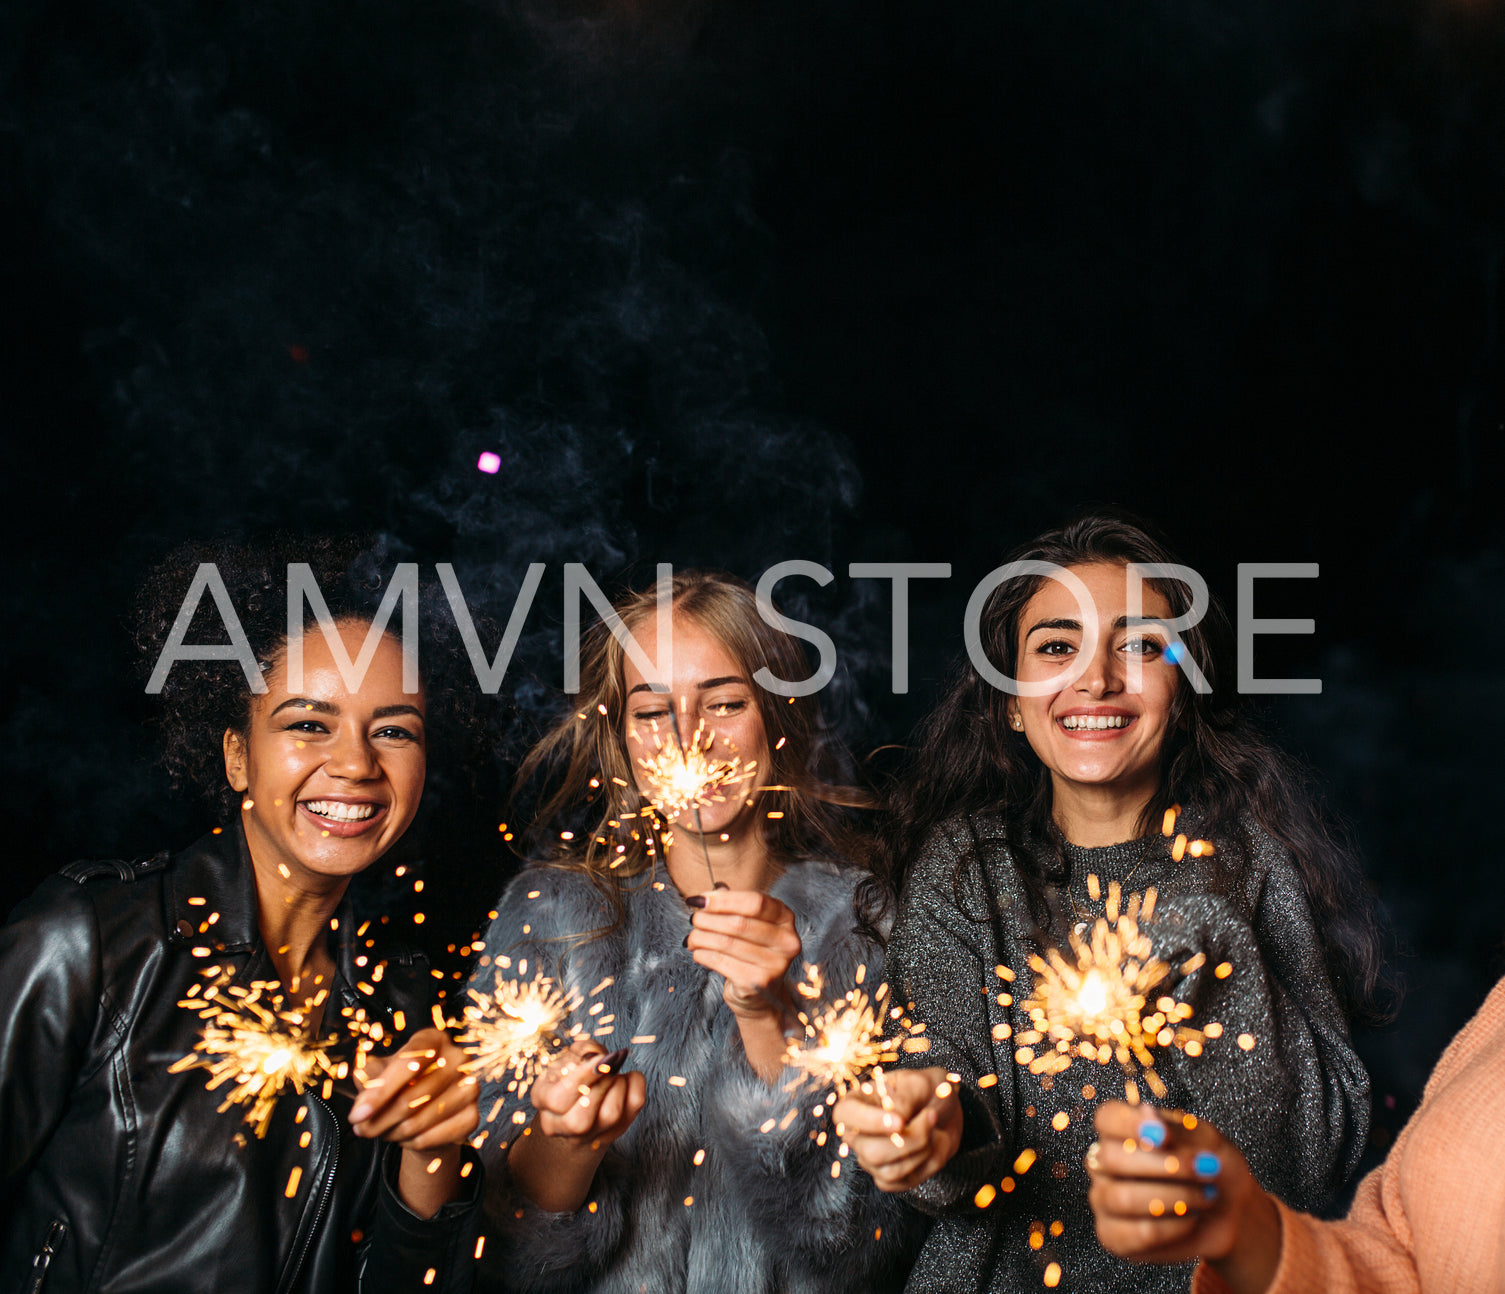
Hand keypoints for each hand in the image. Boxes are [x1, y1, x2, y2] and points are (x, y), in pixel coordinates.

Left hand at [348, 1026, 478, 1149]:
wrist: (428, 1111)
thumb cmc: (402, 1085)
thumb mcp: (380, 1073)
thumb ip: (368, 1080)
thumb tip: (362, 1104)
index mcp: (433, 1039)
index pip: (407, 1063)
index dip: (380, 1091)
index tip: (357, 1115)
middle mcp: (458, 1057)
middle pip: (411, 1096)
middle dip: (380, 1119)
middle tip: (363, 1129)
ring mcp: (470, 1086)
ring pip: (420, 1120)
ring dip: (394, 1132)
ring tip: (385, 1131)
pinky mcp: (473, 1114)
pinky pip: (435, 1136)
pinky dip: (414, 1142)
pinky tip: (407, 1137)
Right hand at [528, 1041, 645, 1149]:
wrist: (576, 1106)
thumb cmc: (571, 1074)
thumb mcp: (568, 1057)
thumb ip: (581, 1051)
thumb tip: (598, 1056)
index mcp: (542, 1100)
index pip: (558, 1099)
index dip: (582, 1077)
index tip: (600, 1058)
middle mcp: (559, 1125)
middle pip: (580, 1120)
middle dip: (601, 1085)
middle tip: (609, 1062)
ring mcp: (589, 1133)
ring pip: (610, 1114)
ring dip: (617, 1083)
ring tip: (613, 1072)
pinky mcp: (616, 1129)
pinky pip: (634, 1104)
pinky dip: (635, 1083)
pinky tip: (624, 1078)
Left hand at [685, 889, 800, 1019]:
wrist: (760, 993)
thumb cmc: (752, 949)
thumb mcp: (749, 922)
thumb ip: (733, 906)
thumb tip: (707, 897)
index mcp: (786, 918)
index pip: (755, 902)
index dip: (724, 900)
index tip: (701, 899)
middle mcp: (786, 942)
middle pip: (739, 923)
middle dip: (708, 919)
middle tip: (694, 919)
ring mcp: (774, 965)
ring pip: (726, 943)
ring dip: (701, 937)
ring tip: (691, 937)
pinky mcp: (756, 983)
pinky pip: (720, 962)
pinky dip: (702, 954)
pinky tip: (698, 952)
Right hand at [833, 1066, 962, 1191]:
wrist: (946, 1111)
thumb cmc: (926, 1091)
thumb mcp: (917, 1084)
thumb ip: (902, 1100)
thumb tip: (895, 1120)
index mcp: (857, 1102)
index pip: (844, 1115)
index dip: (869, 1121)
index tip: (900, 1121)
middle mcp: (857, 1133)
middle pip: (871, 1152)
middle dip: (911, 1139)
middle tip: (930, 1116)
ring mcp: (870, 1159)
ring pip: (890, 1171)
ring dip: (922, 1150)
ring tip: (933, 1128)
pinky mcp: (888, 1178)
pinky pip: (905, 1181)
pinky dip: (927, 1164)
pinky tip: (932, 1145)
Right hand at [1087, 1102, 1280, 1292]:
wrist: (1233, 1214)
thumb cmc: (1213, 1169)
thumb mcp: (1205, 1140)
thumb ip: (1175, 1129)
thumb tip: (1146, 1113)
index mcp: (1122, 1130)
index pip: (1107, 1118)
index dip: (1128, 1123)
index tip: (1162, 1134)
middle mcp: (1106, 1163)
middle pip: (1111, 1158)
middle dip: (1164, 1166)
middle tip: (1203, 1170)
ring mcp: (1105, 1200)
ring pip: (1123, 1198)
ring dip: (1175, 1199)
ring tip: (1205, 1198)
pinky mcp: (1114, 1236)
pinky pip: (1137, 1233)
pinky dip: (1172, 1228)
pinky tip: (1190, 1220)